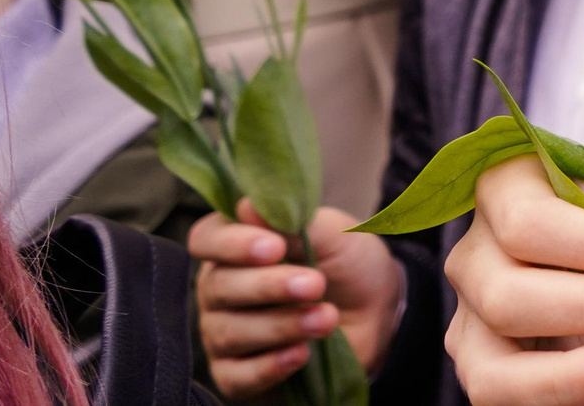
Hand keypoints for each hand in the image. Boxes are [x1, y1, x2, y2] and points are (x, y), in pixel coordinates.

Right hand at [191, 201, 404, 397]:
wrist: (377, 311)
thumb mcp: (335, 234)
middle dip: (270, 286)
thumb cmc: (347, 264)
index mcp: (236, 245)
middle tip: (315, 285)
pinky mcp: (237, 375)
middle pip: (219, 286)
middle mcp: (220, 289)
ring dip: (282, 324)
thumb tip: (247, 206)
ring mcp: (224, 334)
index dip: (232, 243)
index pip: (207, 239)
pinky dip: (270, 366)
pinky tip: (302, 353)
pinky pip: (237, 377)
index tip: (273, 248)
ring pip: (229, 332)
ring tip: (327, 318)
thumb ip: (295, 220)